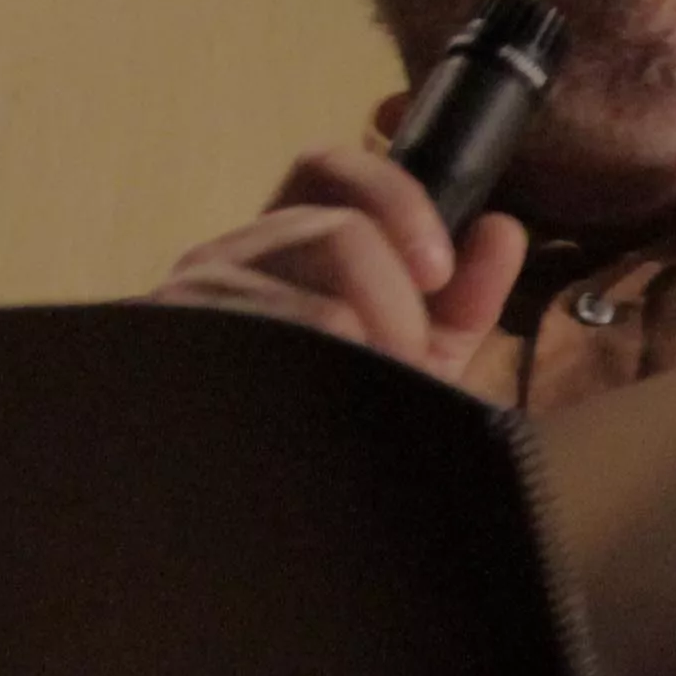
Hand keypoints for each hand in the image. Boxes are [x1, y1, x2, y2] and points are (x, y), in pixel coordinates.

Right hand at [150, 144, 527, 385]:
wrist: (256, 508)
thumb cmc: (333, 422)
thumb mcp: (411, 358)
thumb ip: (461, 298)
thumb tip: (502, 229)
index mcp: (284, 242)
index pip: (328, 168)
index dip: (396, 198)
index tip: (437, 269)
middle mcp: (228, 254)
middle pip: (336, 232)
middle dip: (400, 304)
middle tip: (407, 363)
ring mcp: (194, 298)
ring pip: (314, 299)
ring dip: (369, 349)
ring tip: (370, 397)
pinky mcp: (173, 342)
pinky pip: (272, 341)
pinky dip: (325, 371)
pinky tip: (325, 409)